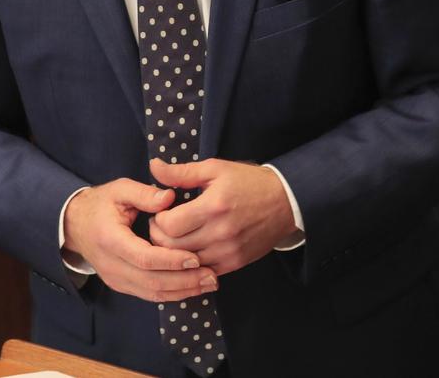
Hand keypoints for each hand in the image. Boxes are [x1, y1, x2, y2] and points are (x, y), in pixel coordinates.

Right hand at [63, 178, 219, 301]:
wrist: (75, 224)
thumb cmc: (101, 203)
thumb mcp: (120, 189)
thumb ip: (144, 193)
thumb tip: (170, 198)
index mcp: (110, 239)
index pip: (144, 257)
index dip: (171, 261)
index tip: (195, 258)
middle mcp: (112, 265)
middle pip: (151, 281)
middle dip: (184, 281)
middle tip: (212, 276)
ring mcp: (115, 279)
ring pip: (152, 293)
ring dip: (182, 291)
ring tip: (208, 283)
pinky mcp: (121, 285)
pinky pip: (149, 294)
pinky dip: (172, 293)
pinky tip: (192, 287)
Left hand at [148, 157, 296, 274]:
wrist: (285, 201)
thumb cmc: (247, 181)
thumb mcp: (214, 169)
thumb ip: (181, 172)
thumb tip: (153, 167)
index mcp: (213, 206)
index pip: (170, 225)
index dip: (158, 220)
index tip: (160, 212)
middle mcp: (220, 233)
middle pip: (174, 247)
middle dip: (159, 237)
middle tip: (160, 225)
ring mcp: (228, 251)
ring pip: (186, 262)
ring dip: (173, 252)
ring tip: (173, 236)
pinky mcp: (235, 263)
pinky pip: (203, 271)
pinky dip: (191, 263)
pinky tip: (190, 248)